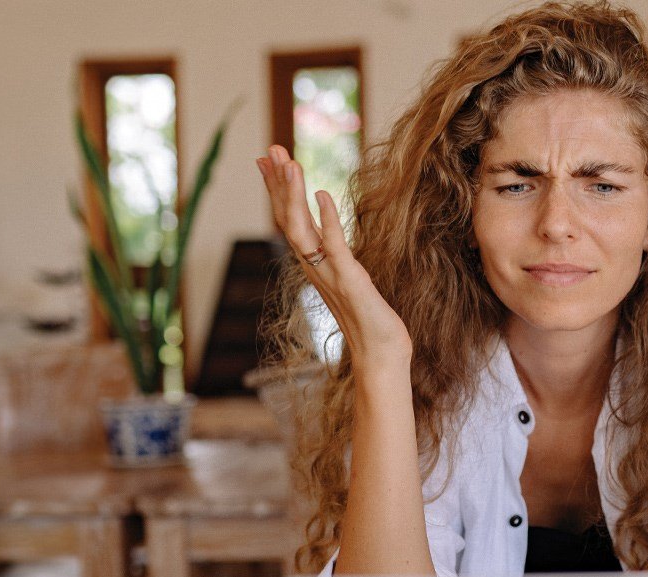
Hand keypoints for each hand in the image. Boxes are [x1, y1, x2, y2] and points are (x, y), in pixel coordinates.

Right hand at [257, 145, 411, 370]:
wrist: (380, 356)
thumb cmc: (370, 322)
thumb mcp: (350, 280)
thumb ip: (337, 257)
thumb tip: (329, 234)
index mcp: (315, 265)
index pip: (290, 220)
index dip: (278, 189)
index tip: (267, 161)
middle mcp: (315, 267)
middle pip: (287, 218)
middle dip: (278, 182)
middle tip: (269, 149)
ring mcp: (329, 274)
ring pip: (301, 228)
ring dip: (292, 194)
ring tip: (288, 162)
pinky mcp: (350, 280)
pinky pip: (334, 245)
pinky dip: (328, 219)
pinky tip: (322, 194)